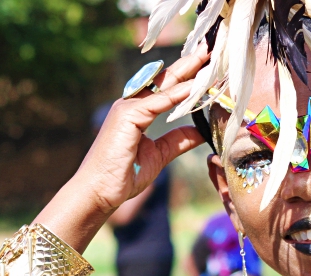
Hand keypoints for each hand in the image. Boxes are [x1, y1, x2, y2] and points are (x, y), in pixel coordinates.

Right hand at [71, 50, 209, 217]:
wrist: (100, 190)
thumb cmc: (123, 174)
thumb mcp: (160, 155)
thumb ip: (178, 141)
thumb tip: (200, 132)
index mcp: (137, 111)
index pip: (166, 89)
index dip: (186, 77)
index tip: (207, 66)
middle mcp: (131, 104)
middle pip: (165, 79)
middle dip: (188, 64)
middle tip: (209, 49)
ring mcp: (127, 107)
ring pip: (163, 86)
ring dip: (186, 73)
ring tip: (207, 60)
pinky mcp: (126, 115)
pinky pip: (158, 102)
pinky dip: (177, 94)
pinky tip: (194, 87)